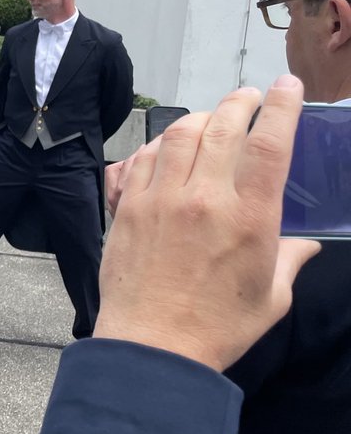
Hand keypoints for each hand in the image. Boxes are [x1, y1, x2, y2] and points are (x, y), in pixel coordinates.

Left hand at [93, 77, 320, 372]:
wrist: (151, 347)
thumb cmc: (218, 328)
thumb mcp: (271, 297)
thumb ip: (289, 259)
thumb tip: (306, 243)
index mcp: (248, 216)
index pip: (268, 143)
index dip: (280, 107)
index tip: (286, 87)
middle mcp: (202, 197)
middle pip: (222, 126)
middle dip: (240, 102)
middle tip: (250, 97)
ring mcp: (159, 199)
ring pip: (178, 134)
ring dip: (200, 117)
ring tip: (213, 118)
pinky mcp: (127, 207)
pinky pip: (142, 158)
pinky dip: (158, 145)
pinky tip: (168, 148)